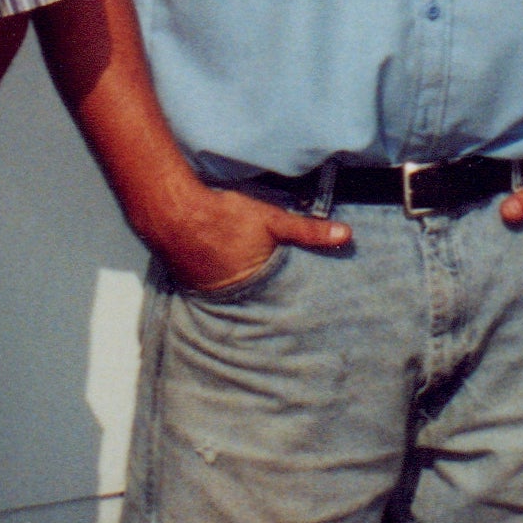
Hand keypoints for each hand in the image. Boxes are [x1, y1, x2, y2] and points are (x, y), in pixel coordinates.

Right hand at [145, 183, 348, 293]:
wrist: (175, 212)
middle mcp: (234, 297)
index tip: (310, 309)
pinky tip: (226, 279)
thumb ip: (309, 231)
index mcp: (257, 284)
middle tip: (289, 310)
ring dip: (245, 296)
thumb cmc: (227, 216)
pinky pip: (214, 290)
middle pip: (259, 301)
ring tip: (259, 296)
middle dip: (271, 304)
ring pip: (235, 298)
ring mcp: (210, 294)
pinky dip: (222, 286)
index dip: (294, 300)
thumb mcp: (273, 220)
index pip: (283, 299)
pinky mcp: (192, 285)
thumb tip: (347, 236)